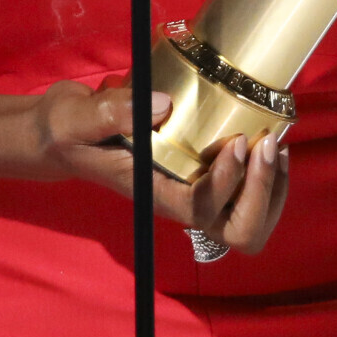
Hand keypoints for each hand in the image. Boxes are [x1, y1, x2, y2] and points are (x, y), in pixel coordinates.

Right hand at [30, 77, 289, 254]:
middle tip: (264, 144)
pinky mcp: (203, 176)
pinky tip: (266, 137)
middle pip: (239, 231)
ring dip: (272, 185)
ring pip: (252, 219)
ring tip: (273, 142)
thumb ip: (110, 112)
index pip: (202, 209)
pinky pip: (250, 194)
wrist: (63, 135)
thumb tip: (164, 105)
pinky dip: (268, 172)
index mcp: (153, 194)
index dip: (228, 183)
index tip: (237, 141)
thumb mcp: (74, 119)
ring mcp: (195, 191)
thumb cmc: (66, 131)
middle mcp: (179, 200)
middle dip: (262, 192)